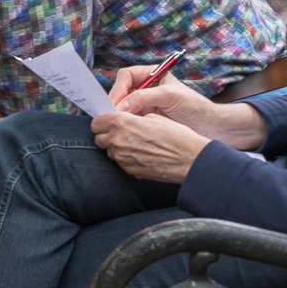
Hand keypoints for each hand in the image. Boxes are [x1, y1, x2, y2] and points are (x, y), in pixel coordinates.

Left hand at [91, 110, 211, 183]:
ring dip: (116, 147)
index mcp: (122, 123)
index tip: (109, 122)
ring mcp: (122, 158)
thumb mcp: (153, 117)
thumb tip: (122, 120)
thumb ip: (131, 118)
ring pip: (109, 151)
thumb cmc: (176, 136)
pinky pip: (121, 162)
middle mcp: (118, 141)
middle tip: (120, 133)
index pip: (96, 122)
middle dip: (106, 135)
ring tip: (135, 144)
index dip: (103, 122)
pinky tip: (142, 154)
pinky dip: (127, 158)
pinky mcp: (130, 170)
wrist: (190, 160)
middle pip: (99, 138)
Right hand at [110, 65, 267, 148]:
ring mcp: (146, 105)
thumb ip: (144, 97)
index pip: (126, 76)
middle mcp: (147, 89)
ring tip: (118, 125)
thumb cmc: (196, 107)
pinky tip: (126, 131)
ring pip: (123, 107)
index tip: (116, 103)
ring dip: (119, 115)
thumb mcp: (170, 96)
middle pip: (122, 91)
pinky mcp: (147, 120)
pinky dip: (126, 125)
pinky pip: (130, 120)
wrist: (212, 128)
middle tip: (112, 116)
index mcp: (152, 76)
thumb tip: (122, 106)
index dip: (119, 88)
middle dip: (116, 103)